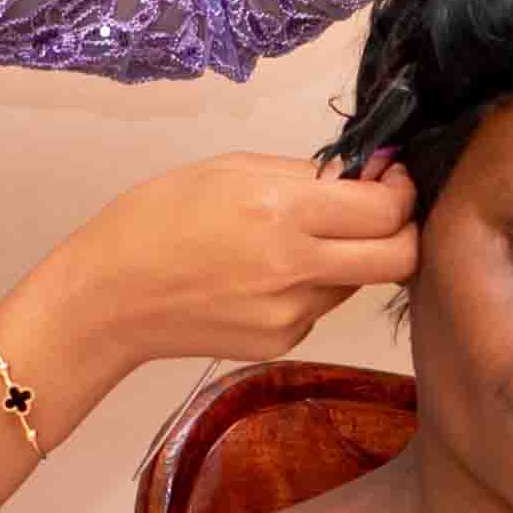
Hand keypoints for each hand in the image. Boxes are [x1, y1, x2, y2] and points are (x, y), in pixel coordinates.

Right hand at [56, 152, 419, 379]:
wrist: (109, 298)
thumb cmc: (156, 219)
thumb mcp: (230, 170)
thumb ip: (306, 174)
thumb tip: (367, 174)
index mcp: (283, 214)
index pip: (386, 211)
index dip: (400, 191)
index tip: (388, 178)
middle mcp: (296, 270)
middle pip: (400, 260)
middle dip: (404, 230)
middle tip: (380, 210)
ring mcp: (292, 315)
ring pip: (359, 281)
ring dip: (351, 255)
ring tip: (297, 238)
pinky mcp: (282, 342)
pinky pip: (322, 306)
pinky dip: (313, 283)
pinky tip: (266, 273)